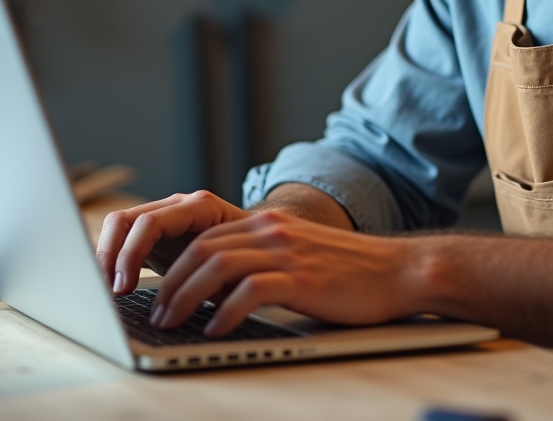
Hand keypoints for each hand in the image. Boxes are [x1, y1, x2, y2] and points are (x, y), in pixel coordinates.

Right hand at [97, 190, 250, 294]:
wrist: (259, 244)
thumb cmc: (250, 259)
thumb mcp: (237, 270)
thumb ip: (215, 279)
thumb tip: (195, 301)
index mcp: (200, 207)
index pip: (151, 223)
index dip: (132, 254)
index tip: (124, 287)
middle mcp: (177, 206)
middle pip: (126, 220)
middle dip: (111, 256)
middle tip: (109, 292)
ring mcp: (164, 216)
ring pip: (118, 226)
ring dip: (106, 258)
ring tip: (105, 291)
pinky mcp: (155, 234)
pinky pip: (123, 238)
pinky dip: (113, 261)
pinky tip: (111, 286)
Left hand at [149, 210, 416, 337]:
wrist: (399, 270)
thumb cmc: (348, 274)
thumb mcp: (296, 256)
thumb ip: (259, 261)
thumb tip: (214, 293)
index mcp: (265, 223)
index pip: (202, 235)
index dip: (171, 262)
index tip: (154, 291)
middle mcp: (271, 230)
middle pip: (201, 249)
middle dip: (170, 282)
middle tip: (155, 313)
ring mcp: (287, 251)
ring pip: (217, 265)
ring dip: (186, 296)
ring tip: (172, 323)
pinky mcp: (303, 277)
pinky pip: (252, 290)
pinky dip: (226, 311)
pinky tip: (215, 330)